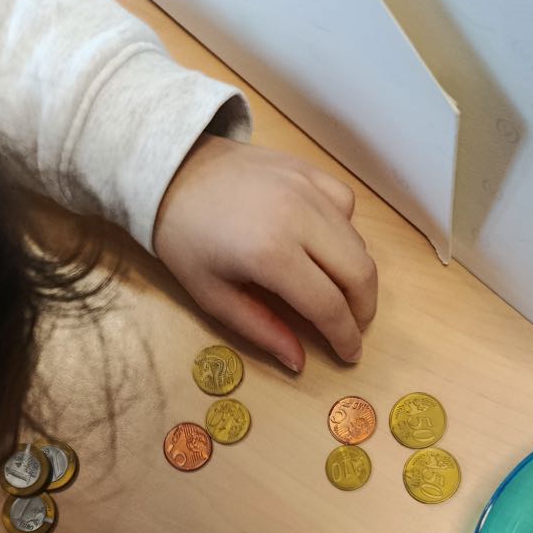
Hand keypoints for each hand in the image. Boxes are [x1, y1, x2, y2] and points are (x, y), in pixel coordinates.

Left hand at [153, 135, 376, 371]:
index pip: (328, 305)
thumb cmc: (185, 241)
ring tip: (339, 294)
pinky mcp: (307, 170)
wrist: (169, 175)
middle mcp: (298, 217)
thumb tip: (299, 361)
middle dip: (363, 310)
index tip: (350, 354)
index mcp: (270, 254)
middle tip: (352, 327)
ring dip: (357, 275)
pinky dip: (345, 232)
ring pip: (358, 241)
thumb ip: (261, 330)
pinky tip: (325, 245)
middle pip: (359, 272)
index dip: (344, 336)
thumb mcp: (214, 297)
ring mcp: (306, 188)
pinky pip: (345, 206)